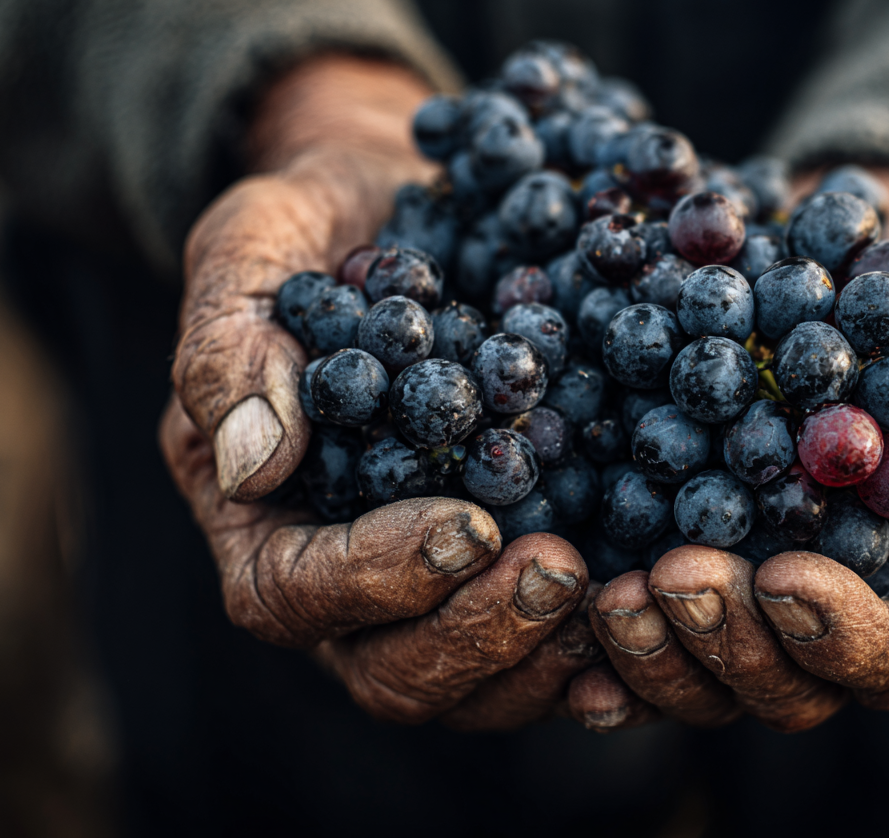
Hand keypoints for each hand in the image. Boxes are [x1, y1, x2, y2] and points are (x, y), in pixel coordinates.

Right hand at [161, 55, 604, 728]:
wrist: (402, 206)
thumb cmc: (310, 227)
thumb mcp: (247, 251)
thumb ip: (231, 348)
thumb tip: (255, 466)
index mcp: (259, 514)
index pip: (290, 595)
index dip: (377, 579)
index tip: (468, 526)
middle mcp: (344, 572)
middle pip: (392, 670)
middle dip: (476, 633)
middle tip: (559, 571)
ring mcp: (434, 580)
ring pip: (477, 682)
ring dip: (545, 655)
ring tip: (612, 591)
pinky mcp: (515, 559)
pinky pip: (552, 642)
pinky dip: (603, 641)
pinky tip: (657, 602)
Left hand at [591, 168, 888, 726]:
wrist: (874, 257)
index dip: (838, 637)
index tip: (786, 578)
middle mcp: (826, 611)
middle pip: (781, 685)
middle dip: (726, 646)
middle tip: (675, 582)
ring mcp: (746, 587)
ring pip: (698, 670)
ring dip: (650, 649)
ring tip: (607, 595)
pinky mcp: (675, 540)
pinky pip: (635, 610)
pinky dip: (588, 621)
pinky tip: (554, 597)